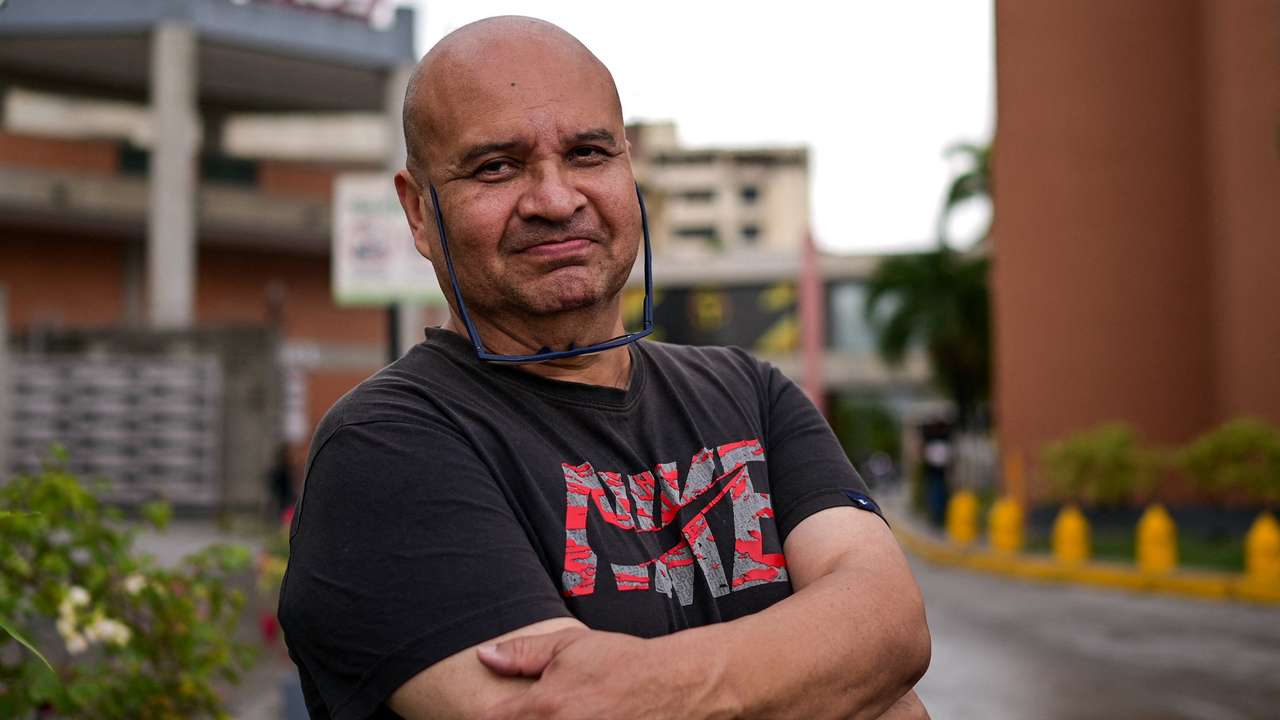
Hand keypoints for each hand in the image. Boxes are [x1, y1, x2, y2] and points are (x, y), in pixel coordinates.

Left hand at [476, 627, 726, 719]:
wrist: (673, 684)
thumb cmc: (621, 662)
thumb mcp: (570, 646)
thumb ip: (522, 653)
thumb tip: (484, 656)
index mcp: (545, 706)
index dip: (489, 716)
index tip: (496, 711)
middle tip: (536, 710)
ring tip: (565, 710)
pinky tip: (580, 716)